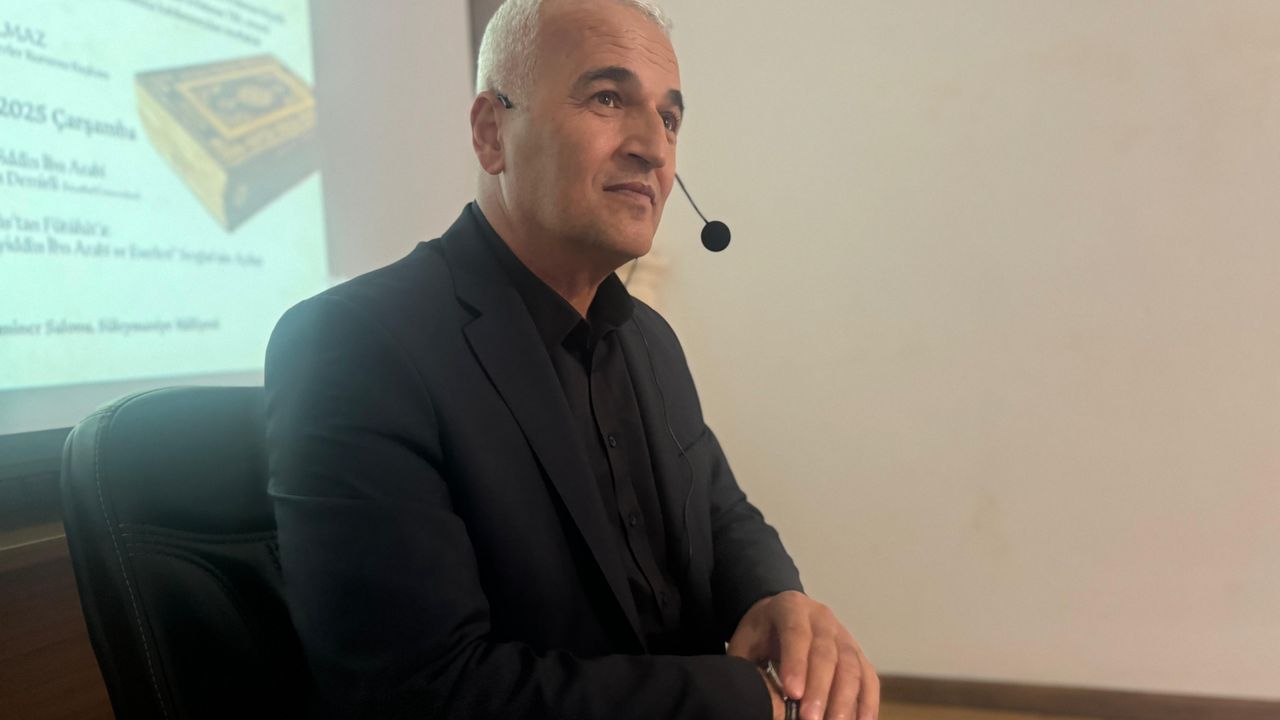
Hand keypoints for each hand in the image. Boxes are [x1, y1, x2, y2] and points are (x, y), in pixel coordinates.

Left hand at [729, 591, 878, 719]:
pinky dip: (867, 702)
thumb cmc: (760, 634)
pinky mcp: (857, 655)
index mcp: (791, 608)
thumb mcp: (745, 642)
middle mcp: (822, 619)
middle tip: (810, 718)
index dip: (796, 663)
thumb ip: (746, 666)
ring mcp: (844, 636)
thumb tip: (751, 698)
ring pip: (851, 667)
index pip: (795, 633)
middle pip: (826, 653)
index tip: (792, 693)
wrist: (781, 616)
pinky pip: (868, 678)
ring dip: (844, 700)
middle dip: (819, 689)